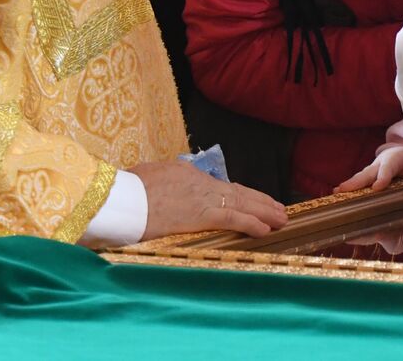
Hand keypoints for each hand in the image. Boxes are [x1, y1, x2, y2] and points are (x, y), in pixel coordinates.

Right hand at [130, 160, 287, 239]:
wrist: (121, 198)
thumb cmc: (125, 190)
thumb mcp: (146, 177)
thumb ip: (161, 182)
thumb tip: (163, 185)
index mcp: (186, 173)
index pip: (220, 185)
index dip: (240, 193)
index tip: (252, 198)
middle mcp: (200, 182)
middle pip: (237, 191)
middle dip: (260, 201)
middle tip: (279, 208)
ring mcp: (203, 198)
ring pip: (242, 203)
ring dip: (264, 212)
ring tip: (281, 218)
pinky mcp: (202, 215)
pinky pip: (234, 219)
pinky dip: (252, 223)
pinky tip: (265, 229)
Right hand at [334, 145, 402, 192]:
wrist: (401, 155)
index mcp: (393, 159)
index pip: (387, 169)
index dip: (382, 178)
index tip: (376, 188)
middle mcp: (379, 164)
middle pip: (367, 173)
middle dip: (356, 181)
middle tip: (344, 189)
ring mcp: (371, 171)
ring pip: (360, 178)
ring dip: (349, 185)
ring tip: (337, 192)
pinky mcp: (367, 178)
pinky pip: (358, 183)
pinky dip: (349, 189)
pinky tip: (337, 196)